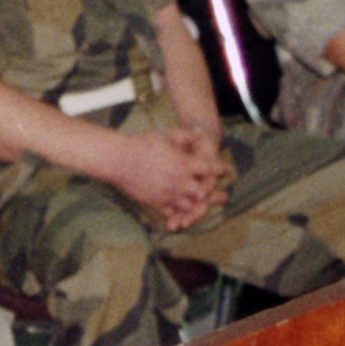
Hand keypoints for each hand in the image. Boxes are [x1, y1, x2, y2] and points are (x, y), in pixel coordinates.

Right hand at [112, 123, 231, 232]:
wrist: (119, 160)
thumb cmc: (141, 144)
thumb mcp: (165, 134)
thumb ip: (183, 135)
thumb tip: (197, 132)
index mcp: (184, 164)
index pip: (209, 168)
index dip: (219, 168)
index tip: (225, 169)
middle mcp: (179, 182)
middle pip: (202, 192)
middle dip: (210, 193)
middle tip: (220, 195)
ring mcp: (167, 194)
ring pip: (188, 206)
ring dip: (194, 204)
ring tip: (198, 204)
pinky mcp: (155, 203)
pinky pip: (170, 212)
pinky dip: (176, 213)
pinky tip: (177, 211)